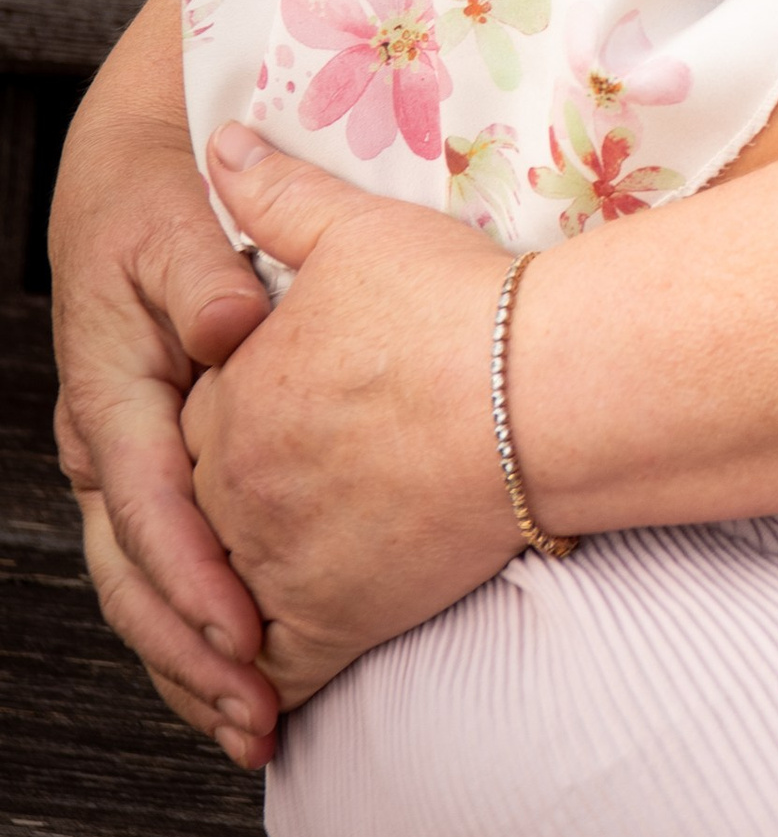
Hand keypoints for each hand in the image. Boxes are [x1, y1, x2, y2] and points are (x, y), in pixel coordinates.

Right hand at [49, 0, 281, 768]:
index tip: (248, 630)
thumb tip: (230, 323)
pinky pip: (160, 565)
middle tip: (255, 713)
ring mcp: (120, 464)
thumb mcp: (178, 222)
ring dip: (189, 661)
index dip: (196, 573)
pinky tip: (237, 678)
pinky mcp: (146, 472)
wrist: (123, 189)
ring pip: (140, 584)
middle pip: (135, 571)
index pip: (152, 501)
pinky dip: (193, 626)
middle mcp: (106, 440)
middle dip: (190, 652)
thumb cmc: (157, 202)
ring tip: (252, 725)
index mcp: (113, 387)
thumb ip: (206, 272)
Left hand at [179, 124, 519, 710]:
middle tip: (251, 532)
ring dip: (226, 617)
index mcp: (228, 398)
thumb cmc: (456, 308)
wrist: (537, 390)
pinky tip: (278, 691)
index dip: (212, 436)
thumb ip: (276, 192)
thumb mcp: (356, 229)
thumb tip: (221, 145)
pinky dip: (266, 689)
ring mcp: (278, 560)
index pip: (182, 431)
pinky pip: (275, 676)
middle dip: (211, 529)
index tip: (252, 438)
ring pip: (220, 608)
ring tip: (251, 620)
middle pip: (194, 522)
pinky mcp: (335, 621)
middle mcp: (235, 486)